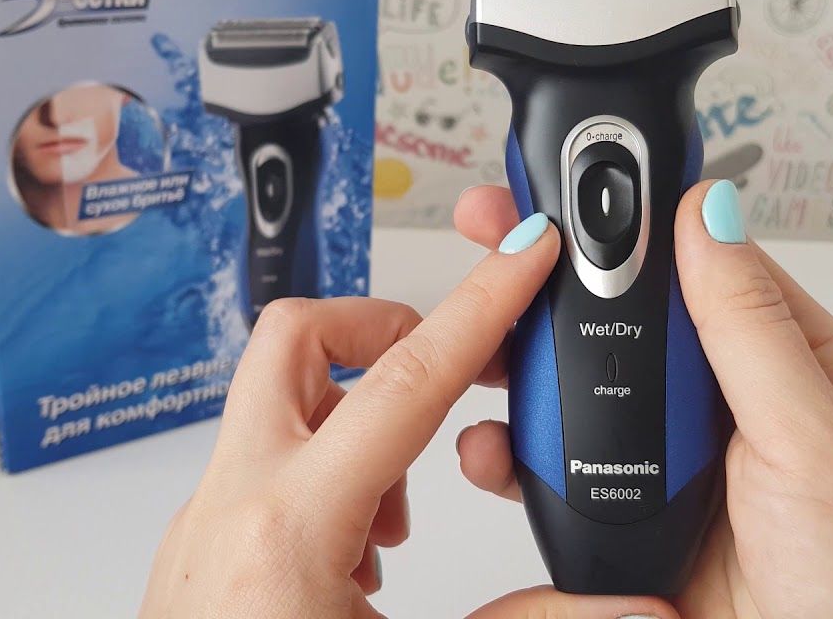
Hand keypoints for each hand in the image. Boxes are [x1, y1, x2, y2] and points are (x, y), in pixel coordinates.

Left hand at [140, 215, 680, 617]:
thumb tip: (632, 609)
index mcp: (292, 527)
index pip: (406, 380)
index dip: (480, 305)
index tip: (523, 250)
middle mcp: (234, 504)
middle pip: (297, 339)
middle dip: (382, 324)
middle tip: (446, 364)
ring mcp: (205, 523)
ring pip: (277, 402)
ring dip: (355, 415)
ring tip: (404, 509)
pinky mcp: (200, 549)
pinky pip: (265, 463)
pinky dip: (326, 471)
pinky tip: (361, 557)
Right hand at [454, 182, 832, 618]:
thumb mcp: (814, 436)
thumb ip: (750, 329)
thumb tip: (710, 214)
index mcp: (783, 359)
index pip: (693, 262)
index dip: (626, 220)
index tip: (563, 186)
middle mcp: (725, 402)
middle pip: (624, 323)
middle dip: (551, 288)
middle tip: (489, 252)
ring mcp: (675, 460)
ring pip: (583, 395)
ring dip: (525, 373)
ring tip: (475, 349)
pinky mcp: (635, 517)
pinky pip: (564, 470)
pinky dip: (518, 455)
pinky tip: (495, 448)